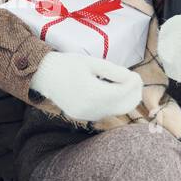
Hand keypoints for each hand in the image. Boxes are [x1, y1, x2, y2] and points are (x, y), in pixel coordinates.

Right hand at [29, 51, 143, 122]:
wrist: (44, 76)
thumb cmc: (68, 64)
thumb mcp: (92, 62)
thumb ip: (114, 71)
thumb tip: (132, 79)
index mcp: (92, 92)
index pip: (122, 92)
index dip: (134, 84)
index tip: (137, 75)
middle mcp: (90, 108)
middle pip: (123, 106)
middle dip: (134, 94)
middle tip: (136, 80)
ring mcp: (87, 115)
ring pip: (116, 111)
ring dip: (126, 99)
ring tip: (126, 85)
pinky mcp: (84, 117)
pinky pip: (106, 112)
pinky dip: (114, 104)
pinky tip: (113, 91)